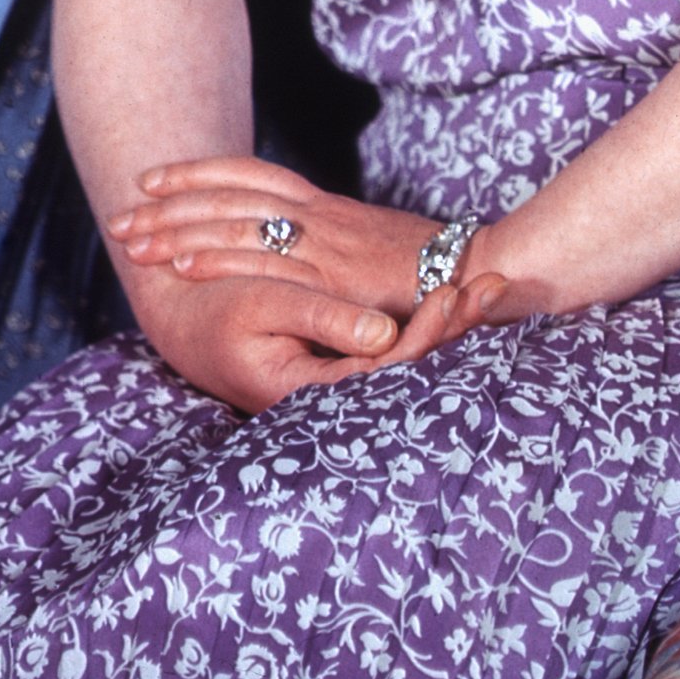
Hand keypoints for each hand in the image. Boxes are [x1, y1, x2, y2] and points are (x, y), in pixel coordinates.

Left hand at [107, 156, 436, 322]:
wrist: (484, 271)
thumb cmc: (435, 268)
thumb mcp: (377, 246)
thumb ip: (340, 245)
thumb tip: (313, 248)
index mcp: (329, 208)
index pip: (253, 177)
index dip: (200, 174)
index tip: (154, 179)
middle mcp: (321, 217)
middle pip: (231, 197)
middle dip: (170, 203)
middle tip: (119, 215)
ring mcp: (326, 245)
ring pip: (238, 224)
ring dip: (179, 228)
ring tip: (132, 238)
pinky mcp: (334, 279)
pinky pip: (267, 263)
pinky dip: (222, 257)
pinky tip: (183, 262)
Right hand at [138, 264, 506, 415]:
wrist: (182, 321)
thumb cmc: (214, 311)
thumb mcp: (264, 308)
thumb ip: (324, 321)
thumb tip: (386, 336)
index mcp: (312, 390)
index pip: (389, 365)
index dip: (428, 329)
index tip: (459, 289)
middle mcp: (329, 396)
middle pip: (407, 364)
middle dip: (454, 323)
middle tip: (497, 282)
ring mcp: (334, 378)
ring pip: (402, 354)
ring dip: (446, 321)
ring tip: (487, 283)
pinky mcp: (336, 361)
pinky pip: (389, 346)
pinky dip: (420, 319)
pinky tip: (449, 293)